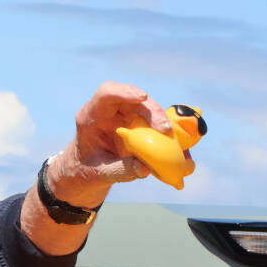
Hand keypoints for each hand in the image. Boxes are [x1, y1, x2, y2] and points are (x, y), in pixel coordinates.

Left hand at [45, 81, 169, 208]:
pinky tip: (180, 149)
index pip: (106, 94)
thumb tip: (145, 168)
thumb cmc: (86, 170)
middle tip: (166, 130)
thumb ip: (120, 171)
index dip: (125, 92)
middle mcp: (109, 112)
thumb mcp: (99, 174)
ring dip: (164, 124)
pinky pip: (156, 124)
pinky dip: (168, 136)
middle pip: (134, 102)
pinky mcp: (138, 124)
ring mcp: (125, 116)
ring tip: (175, 142)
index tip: (143, 97)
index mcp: (91, 117)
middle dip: (153, 112)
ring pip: (148, 111)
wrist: (86, 171)